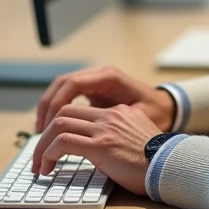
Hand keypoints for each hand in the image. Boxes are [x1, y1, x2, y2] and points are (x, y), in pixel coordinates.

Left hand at [30, 103, 159, 193]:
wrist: (172, 168)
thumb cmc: (158, 163)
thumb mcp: (137, 140)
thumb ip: (119, 136)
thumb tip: (102, 151)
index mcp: (119, 112)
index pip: (79, 111)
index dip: (59, 126)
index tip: (51, 144)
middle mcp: (110, 116)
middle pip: (63, 112)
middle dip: (44, 134)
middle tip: (38, 155)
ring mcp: (105, 128)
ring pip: (58, 124)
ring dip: (42, 146)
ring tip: (39, 165)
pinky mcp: (101, 145)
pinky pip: (63, 142)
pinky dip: (48, 154)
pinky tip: (47, 168)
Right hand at [35, 65, 174, 132]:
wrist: (168, 107)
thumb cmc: (157, 114)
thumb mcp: (138, 118)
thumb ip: (115, 121)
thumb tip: (93, 133)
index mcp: (109, 78)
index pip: (72, 84)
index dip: (56, 104)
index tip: (48, 125)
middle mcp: (99, 75)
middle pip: (62, 84)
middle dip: (47, 106)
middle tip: (40, 130)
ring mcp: (95, 81)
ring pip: (61, 88)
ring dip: (48, 107)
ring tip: (41, 130)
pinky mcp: (93, 90)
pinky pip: (68, 95)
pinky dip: (57, 108)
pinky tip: (53, 127)